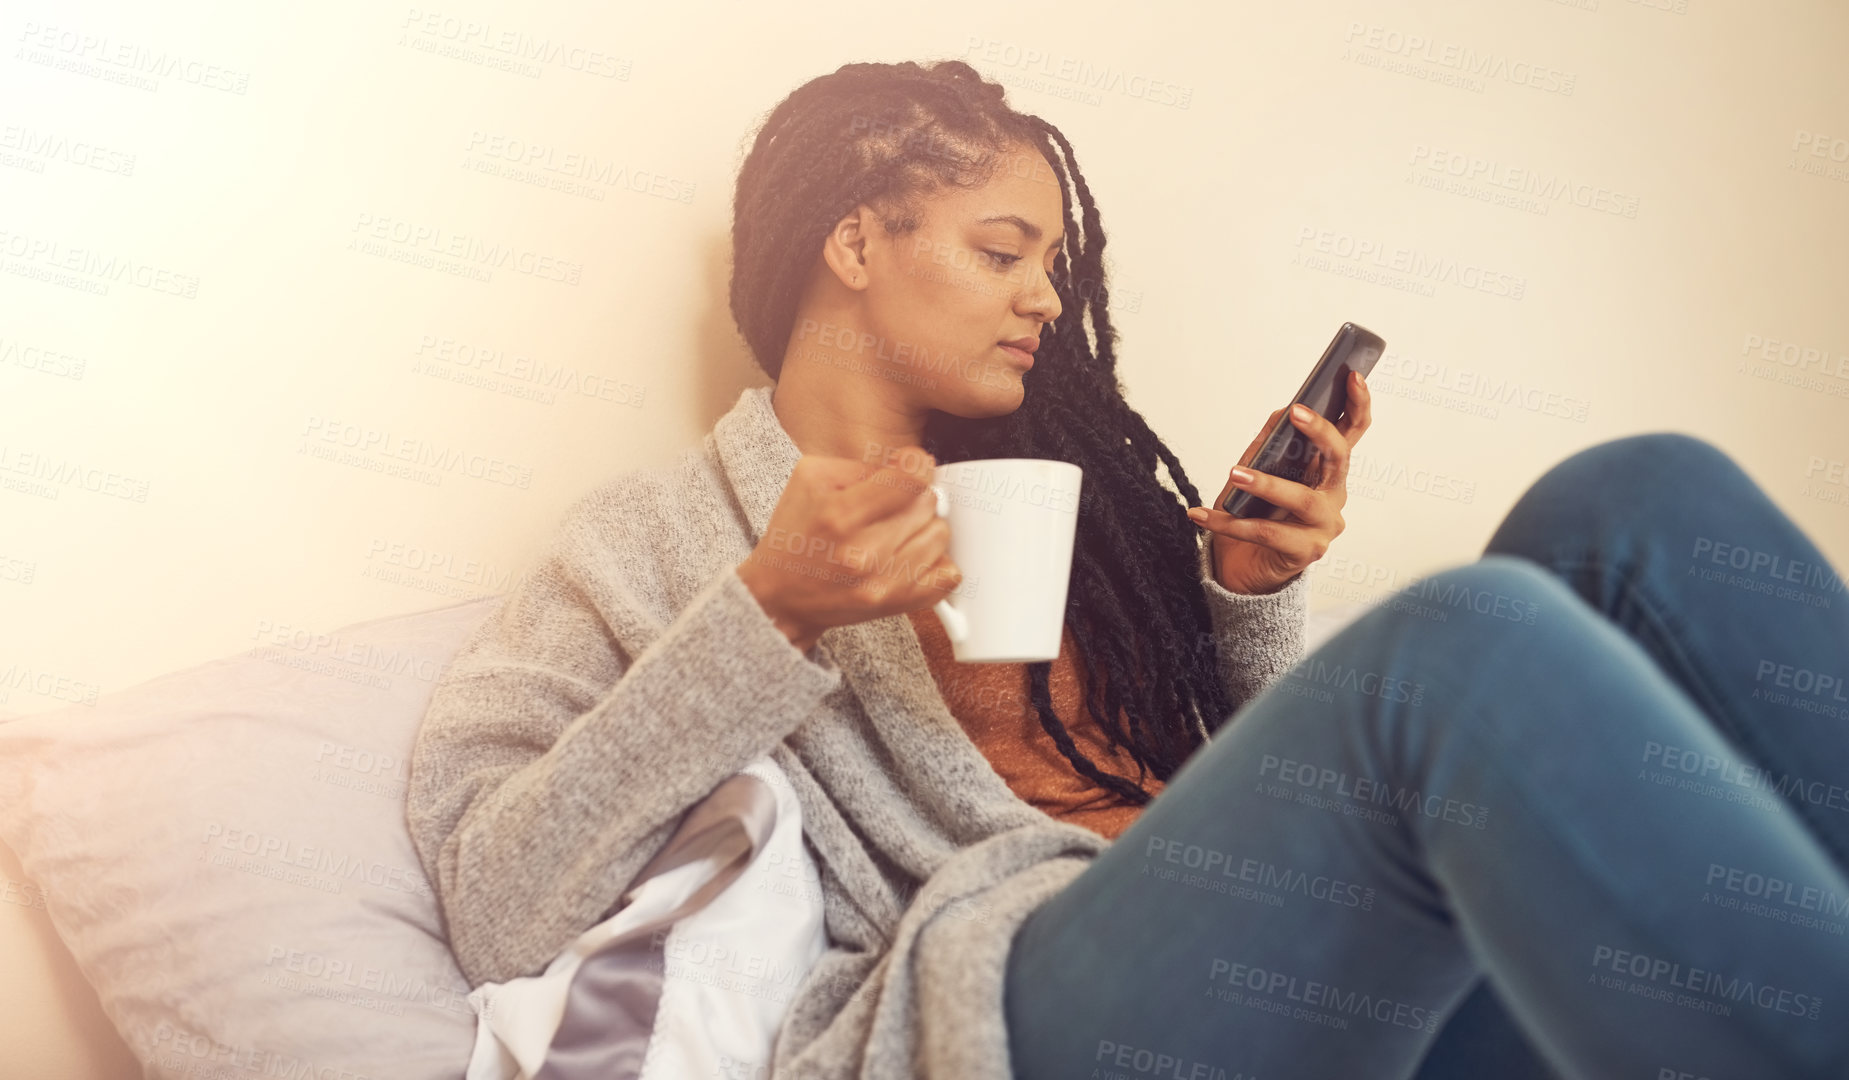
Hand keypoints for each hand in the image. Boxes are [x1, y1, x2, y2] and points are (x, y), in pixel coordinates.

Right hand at [737, 446, 960, 651]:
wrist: (781, 597)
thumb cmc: (795, 534)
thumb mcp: (811, 480)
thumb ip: (861, 464)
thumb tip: (909, 464)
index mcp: (841, 514)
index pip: (912, 478)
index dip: (916, 465)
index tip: (907, 468)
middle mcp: (865, 551)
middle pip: (929, 503)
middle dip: (914, 496)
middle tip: (891, 505)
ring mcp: (884, 582)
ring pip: (941, 535)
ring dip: (924, 527)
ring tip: (898, 531)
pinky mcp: (897, 604)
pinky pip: (948, 575)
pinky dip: (936, 561)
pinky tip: (912, 555)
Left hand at [1186, 370, 1373, 594]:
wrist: (1243, 567)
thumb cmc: (1255, 513)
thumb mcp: (1260, 470)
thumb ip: (1273, 442)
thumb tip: (1283, 410)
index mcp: (1327, 470)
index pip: (1352, 432)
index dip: (1358, 403)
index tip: (1352, 375)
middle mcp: (1334, 495)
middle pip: (1339, 458)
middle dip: (1320, 432)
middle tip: (1295, 413)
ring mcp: (1325, 526)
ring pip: (1301, 498)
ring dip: (1266, 484)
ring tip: (1235, 473)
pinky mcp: (1307, 553)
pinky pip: (1267, 533)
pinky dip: (1230, 523)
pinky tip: (1201, 515)